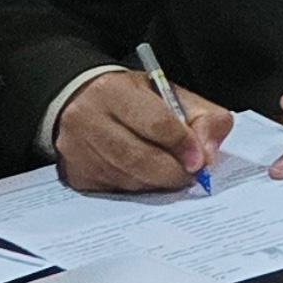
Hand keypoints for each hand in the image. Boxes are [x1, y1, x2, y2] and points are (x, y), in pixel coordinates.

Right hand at [53, 71, 237, 194]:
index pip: (156, 123)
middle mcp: (88, 120)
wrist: (79, 102)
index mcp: (114, 92)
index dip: (183, 145)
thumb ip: (202, 118)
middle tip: (192, 173)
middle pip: (140, 158)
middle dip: (174, 171)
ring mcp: (77, 150)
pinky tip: (144, 173)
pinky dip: (138, 186)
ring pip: (129, 179)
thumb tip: (208, 154)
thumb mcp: (172, 94)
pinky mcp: (75, 174)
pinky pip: (116, 189)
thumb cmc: (132, 99)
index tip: (201, 160)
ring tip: (171, 171)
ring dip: (157, 181)